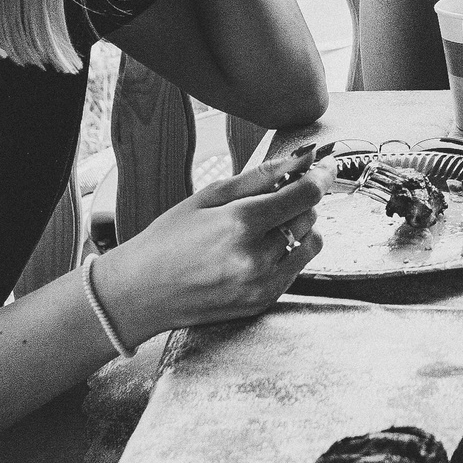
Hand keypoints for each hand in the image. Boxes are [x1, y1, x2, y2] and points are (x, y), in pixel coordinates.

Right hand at [97, 152, 323, 335]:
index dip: (319, 177)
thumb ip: (258, 177)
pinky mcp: (262, 303)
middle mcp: (256, 257)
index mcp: (240, 223)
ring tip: (267, 225)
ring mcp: (261, 285)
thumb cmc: (167, 240)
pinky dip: (288, 254)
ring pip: (309, 244)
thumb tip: (297, 160)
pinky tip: (260, 249)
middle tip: (279, 195)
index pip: (304, 195)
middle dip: (301, 201)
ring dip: (299, 228)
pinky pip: (296, 270)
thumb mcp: (207, 197)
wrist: (140, 293)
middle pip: (309, 217)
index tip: (323, 168)